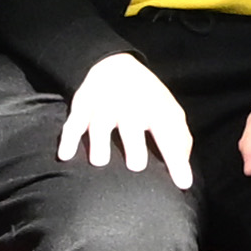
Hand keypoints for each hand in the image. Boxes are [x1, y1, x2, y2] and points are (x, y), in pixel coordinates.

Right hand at [55, 54, 194, 182]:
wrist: (114, 66)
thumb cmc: (148, 100)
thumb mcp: (169, 112)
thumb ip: (180, 141)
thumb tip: (184, 174)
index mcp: (156, 108)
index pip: (169, 136)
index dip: (176, 160)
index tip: (181, 184)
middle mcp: (129, 107)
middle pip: (131, 127)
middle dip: (133, 146)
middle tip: (135, 165)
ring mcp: (104, 106)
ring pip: (99, 126)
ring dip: (98, 144)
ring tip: (99, 162)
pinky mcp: (82, 108)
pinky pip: (73, 124)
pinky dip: (68, 139)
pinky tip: (65, 156)